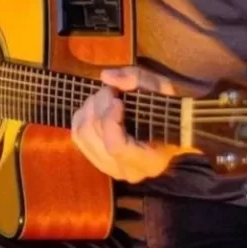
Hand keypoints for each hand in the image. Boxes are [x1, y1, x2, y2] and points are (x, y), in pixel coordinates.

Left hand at [70, 65, 186, 183]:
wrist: (169, 127)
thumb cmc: (168, 111)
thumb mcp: (161, 89)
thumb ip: (137, 79)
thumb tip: (105, 76)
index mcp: (149, 162)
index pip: (116, 147)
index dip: (110, 119)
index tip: (118, 100)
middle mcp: (126, 171)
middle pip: (95, 136)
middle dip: (99, 104)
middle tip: (112, 90)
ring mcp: (109, 168)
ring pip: (82, 135)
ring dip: (90, 107)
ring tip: (105, 96)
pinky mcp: (96, 160)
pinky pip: (77, 137)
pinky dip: (82, 116)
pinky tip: (96, 107)